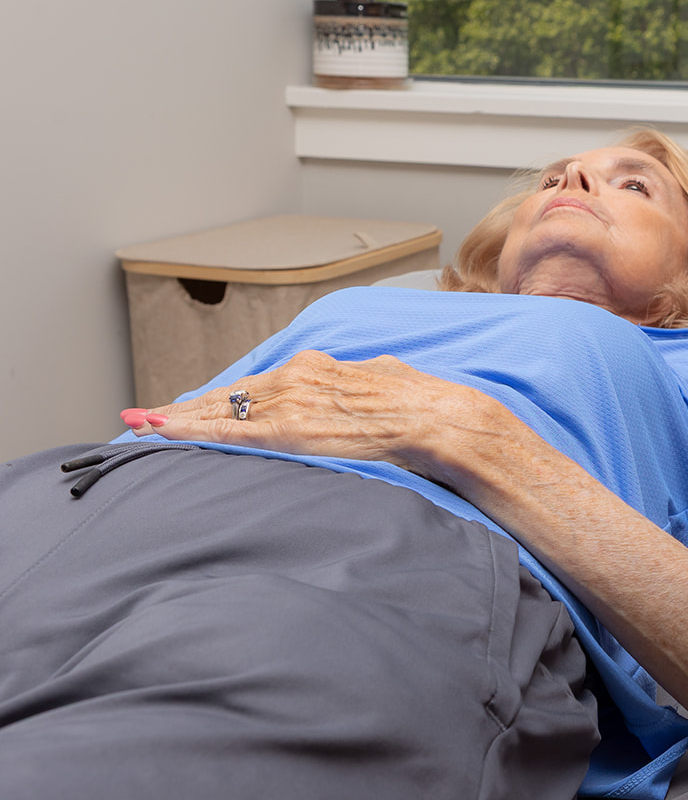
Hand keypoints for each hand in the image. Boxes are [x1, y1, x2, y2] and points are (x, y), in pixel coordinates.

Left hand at [122, 350, 497, 482]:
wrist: (435, 418)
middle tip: (145, 415)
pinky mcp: (289, 430)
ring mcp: (289, 403)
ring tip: (141, 425)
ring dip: (178, 420)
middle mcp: (295, 378)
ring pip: (220, 411)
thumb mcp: (381, 382)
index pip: (255, 384)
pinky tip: (162, 431)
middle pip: (228, 396)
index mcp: (317, 368)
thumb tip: (361, 393)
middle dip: (185, 408)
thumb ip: (357, 387)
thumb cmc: (419, 404)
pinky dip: (190, 431)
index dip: (219, 396)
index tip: (192, 403)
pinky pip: (229, 432)